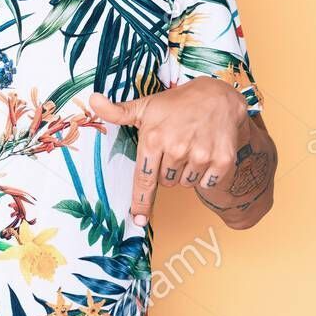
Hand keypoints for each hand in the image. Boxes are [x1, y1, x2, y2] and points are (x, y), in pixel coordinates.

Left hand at [89, 77, 249, 223]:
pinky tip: (206, 152)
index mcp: (153, 138)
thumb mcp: (145, 106)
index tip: (138, 219)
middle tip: (175, 147)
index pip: (143, 179)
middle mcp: (176, 148)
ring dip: (186, 172)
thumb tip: (92, 100)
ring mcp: (201, 155)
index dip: (140, 202)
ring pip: (185, 184)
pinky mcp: (222, 160)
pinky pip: (207, 183)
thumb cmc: (176, 104)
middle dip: (167, 171)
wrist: (219, 96)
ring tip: (191, 147)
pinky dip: (206, 174)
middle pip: (165, 183)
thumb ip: (117, 111)